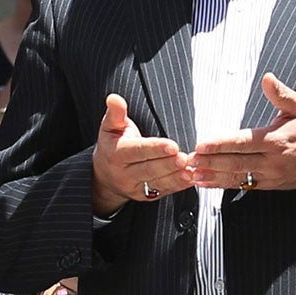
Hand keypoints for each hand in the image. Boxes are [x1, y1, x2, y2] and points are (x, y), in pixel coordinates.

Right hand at [89, 93, 188, 214]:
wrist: (104, 175)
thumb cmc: (112, 144)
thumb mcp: (110, 127)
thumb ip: (116, 113)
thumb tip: (114, 98)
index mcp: (116, 154)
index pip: (137, 151)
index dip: (155, 149)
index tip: (172, 146)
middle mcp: (124, 173)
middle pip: (149, 169)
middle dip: (168, 164)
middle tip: (185, 158)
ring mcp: (134, 187)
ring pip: (157, 182)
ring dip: (176, 177)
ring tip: (191, 170)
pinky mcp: (145, 196)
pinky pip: (163, 191)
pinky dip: (178, 186)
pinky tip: (191, 179)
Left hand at [191, 73, 295, 192]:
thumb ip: (281, 94)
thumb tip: (268, 78)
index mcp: (276, 140)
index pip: (244, 142)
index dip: (222, 144)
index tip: (202, 144)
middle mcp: (271, 160)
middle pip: (236, 162)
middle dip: (211, 161)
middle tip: (189, 159)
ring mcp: (268, 176)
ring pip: (236, 177)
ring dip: (212, 176)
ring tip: (192, 173)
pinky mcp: (266, 185)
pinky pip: (241, 185)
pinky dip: (221, 184)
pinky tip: (206, 182)